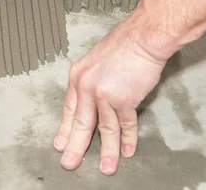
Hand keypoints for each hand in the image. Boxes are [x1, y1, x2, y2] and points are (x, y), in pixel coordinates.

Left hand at [54, 21, 166, 174]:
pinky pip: (125, 125)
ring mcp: (104, 94)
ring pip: (103, 129)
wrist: (143, 37)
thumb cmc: (124, 45)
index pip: (69, 108)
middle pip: (80, 123)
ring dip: (106, 151)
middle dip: (75, 146)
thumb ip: (92, 81)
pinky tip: (126, 151)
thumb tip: (93, 98)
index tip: (61, 143)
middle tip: (69, 162)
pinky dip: (127, 139)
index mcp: (78, 76)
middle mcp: (86, 86)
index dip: (66, 128)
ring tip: (106, 167)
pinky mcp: (123, 99)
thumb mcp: (96, 61)